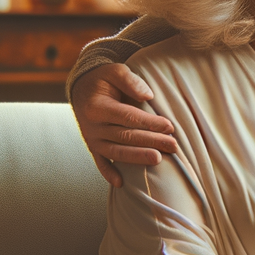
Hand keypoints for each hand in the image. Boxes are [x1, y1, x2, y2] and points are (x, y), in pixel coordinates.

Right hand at [74, 64, 179, 185]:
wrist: (82, 89)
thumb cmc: (104, 80)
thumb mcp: (115, 71)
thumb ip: (131, 80)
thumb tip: (148, 96)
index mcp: (97, 106)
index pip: (128, 117)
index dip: (149, 123)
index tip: (169, 126)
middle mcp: (91, 126)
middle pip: (125, 136)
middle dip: (151, 141)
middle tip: (173, 146)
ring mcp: (91, 139)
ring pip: (116, 152)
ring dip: (137, 157)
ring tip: (158, 160)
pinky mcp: (92, 147)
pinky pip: (100, 163)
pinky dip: (109, 173)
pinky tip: (121, 184)